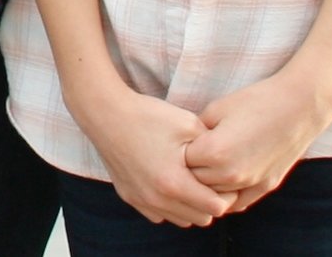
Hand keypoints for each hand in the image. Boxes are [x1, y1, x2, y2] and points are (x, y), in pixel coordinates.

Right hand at [72, 81, 231, 227]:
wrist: (104, 112)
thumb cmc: (148, 115)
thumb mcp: (189, 124)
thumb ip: (212, 150)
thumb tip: (226, 165)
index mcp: (175, 183)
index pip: (216, 208)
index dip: (227, 194)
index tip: (225, 178)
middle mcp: (157, 199)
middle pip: (200, 218)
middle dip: (210, 202)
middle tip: (209, 179)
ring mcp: (141, 200)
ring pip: (180, 219)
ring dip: (190, 206)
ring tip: (189, 181)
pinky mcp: (129, 196)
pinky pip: (158, 214)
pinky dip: (168, 205)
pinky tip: (168, 183)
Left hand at [186, 67, 331, 213]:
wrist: (298, 107)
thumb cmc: (254, 101)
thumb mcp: (216, 109)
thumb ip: (195, 132)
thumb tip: (181, 145)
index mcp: (214, 153)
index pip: (182, 162)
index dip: (179, 150)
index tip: (179, 141)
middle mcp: (232, 174)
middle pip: (196, 182)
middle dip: (191, 169)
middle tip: (190, 154)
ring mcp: (251, 184)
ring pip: (216, 195)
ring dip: (208, 185)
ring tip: (206, 167)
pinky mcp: (266, 186)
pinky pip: (238, 202)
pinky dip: (227, 196)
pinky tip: (222, 184)